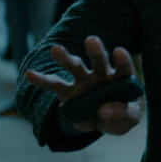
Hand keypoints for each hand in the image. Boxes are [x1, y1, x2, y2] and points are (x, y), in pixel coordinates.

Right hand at [24, 35, 140, 134]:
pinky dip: (42, 80)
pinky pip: (53, 84)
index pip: (123, 68)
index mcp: (121, 78)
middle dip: (95, 51)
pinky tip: (30, 74)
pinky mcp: (67, 93)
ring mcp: (83, 82)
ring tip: (56, 49)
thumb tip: (103, 111)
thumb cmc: (121, 115)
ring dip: (66, 58)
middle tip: (91, 40)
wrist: (103, 121)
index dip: (122, 60)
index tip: (118, 52)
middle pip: (99, 60)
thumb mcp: (130, 119)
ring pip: (75, 67)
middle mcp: (101, 75)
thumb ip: (122, 114)